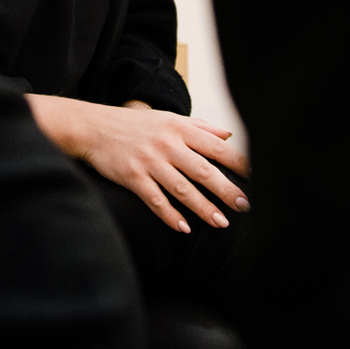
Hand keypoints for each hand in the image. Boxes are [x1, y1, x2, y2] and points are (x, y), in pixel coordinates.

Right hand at [26, 94, 249, 233]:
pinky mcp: (132, 177)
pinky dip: (170, 215)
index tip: (257, 177)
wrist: (92, 128)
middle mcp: (167, 144)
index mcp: (179, 129)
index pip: (216, 147)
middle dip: (227, 190)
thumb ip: (199, 128)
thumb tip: (228, 136)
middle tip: (246, 205)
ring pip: (182, 189)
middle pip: (203, 170)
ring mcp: (149, 162)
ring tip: (221, 223)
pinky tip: (184, 228)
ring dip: (203, 208)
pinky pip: (155, 200)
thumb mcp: (167, 119)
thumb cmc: (133, 125)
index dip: (238, 162)